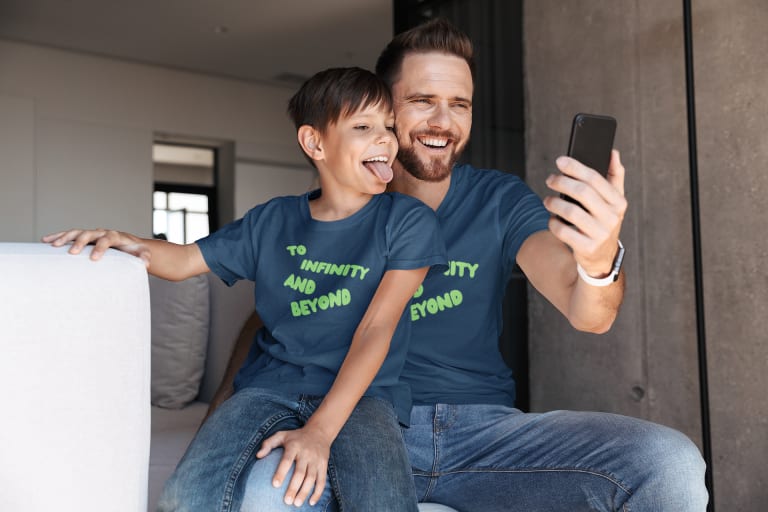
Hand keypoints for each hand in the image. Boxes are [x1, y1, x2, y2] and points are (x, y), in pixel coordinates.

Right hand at [42, 229, 150, 267]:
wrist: (129, 244)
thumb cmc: (135, 251)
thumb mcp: (142, 254)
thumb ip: (143, 257)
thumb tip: (145, 263)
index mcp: (115, 236)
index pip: (107, 239)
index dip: (100, 248)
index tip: (94, 259)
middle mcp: (102, 232)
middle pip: (89, 233)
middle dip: (80, 242)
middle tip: (72, 253)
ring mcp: (92, 233)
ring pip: (76, 232)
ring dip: (64, 237)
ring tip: (52, 245)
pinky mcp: (84, 236)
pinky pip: (69, 234)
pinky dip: (58, 236)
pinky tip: (46, 241)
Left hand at [256, 426, 331, 506]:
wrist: (319, 432)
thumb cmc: (295, 437)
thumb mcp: (281, 435)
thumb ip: (268, 444)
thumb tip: (258, 456)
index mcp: (294, 446)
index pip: (287, 460)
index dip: (281, 472)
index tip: (274, 485)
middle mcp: (306, 453)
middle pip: (300, 472)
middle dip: (294, 487)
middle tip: (286, 501)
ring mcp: (316, 459)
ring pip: (312, 478)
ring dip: (305, 492)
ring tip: (296, 504)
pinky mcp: (324, 464)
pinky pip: (322, 480)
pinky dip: (318, 492)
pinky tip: (311, 502)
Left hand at [543, 150, 626, 276]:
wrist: (601, 258)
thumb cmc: (603, 222)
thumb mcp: (614, 202)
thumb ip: (615, 177)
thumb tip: (613, 153)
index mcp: (619, 202)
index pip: (595, 179)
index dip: (576, 167)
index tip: (560, 161)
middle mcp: (612, 218)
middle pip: (582, 192)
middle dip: (562, 182)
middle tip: (550, 179)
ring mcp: (600, 234)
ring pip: (570, 211)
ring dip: (554, 203)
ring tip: (547, 200)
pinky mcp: (586, 248)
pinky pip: (563, 231)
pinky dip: (553, 223)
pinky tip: (552, 219)